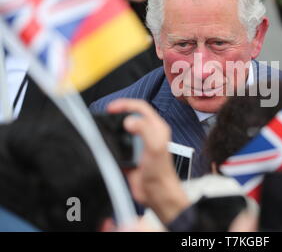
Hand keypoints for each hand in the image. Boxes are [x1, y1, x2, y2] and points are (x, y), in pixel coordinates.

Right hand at [107, 99, 189, 224]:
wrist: (156, 193)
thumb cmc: (161, 172)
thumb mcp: (155, 147)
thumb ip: (144, 130)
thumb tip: (130, 120)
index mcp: (157, 128)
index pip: (141, 107)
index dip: (126, 104)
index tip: (112, 107)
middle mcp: (148, 134)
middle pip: (130, 117)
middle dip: (118, 114)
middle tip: (106, 116)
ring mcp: (138, 145)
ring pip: (122, 131)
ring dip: (113, 129)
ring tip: (103, 129)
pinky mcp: (130, 156)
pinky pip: (117, 146)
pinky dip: (110, 144)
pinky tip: (105, 145)